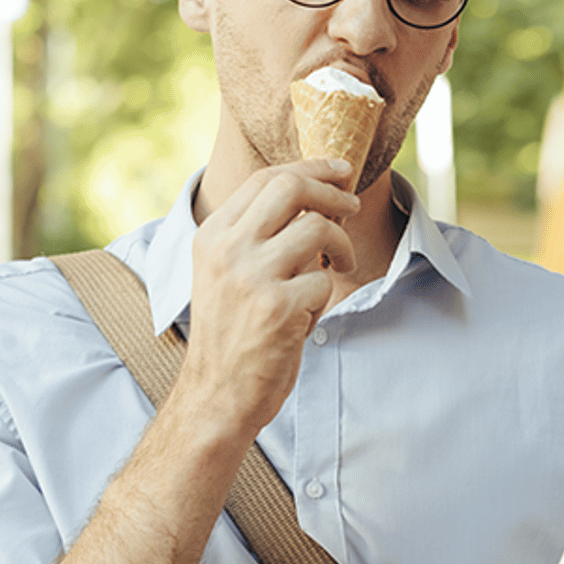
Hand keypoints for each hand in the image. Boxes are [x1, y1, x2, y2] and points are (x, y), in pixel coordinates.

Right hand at [182, 159, 359, 437]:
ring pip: (317, 229)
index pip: (265, 178)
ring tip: (336, 268)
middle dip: (332, 192)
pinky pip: (323, 281)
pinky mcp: (277, 308)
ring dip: (340, 247)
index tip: (339, 171)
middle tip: (352, 206)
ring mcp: (251, 277)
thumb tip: (311, 196)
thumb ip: (254, 236)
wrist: (216, 394)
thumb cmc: (231, 334)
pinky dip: (324, 297)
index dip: (309, 168)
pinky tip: (307, 316)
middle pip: (291, 188)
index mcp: (212, 236)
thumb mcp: (224, 274)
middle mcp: (227, 250)